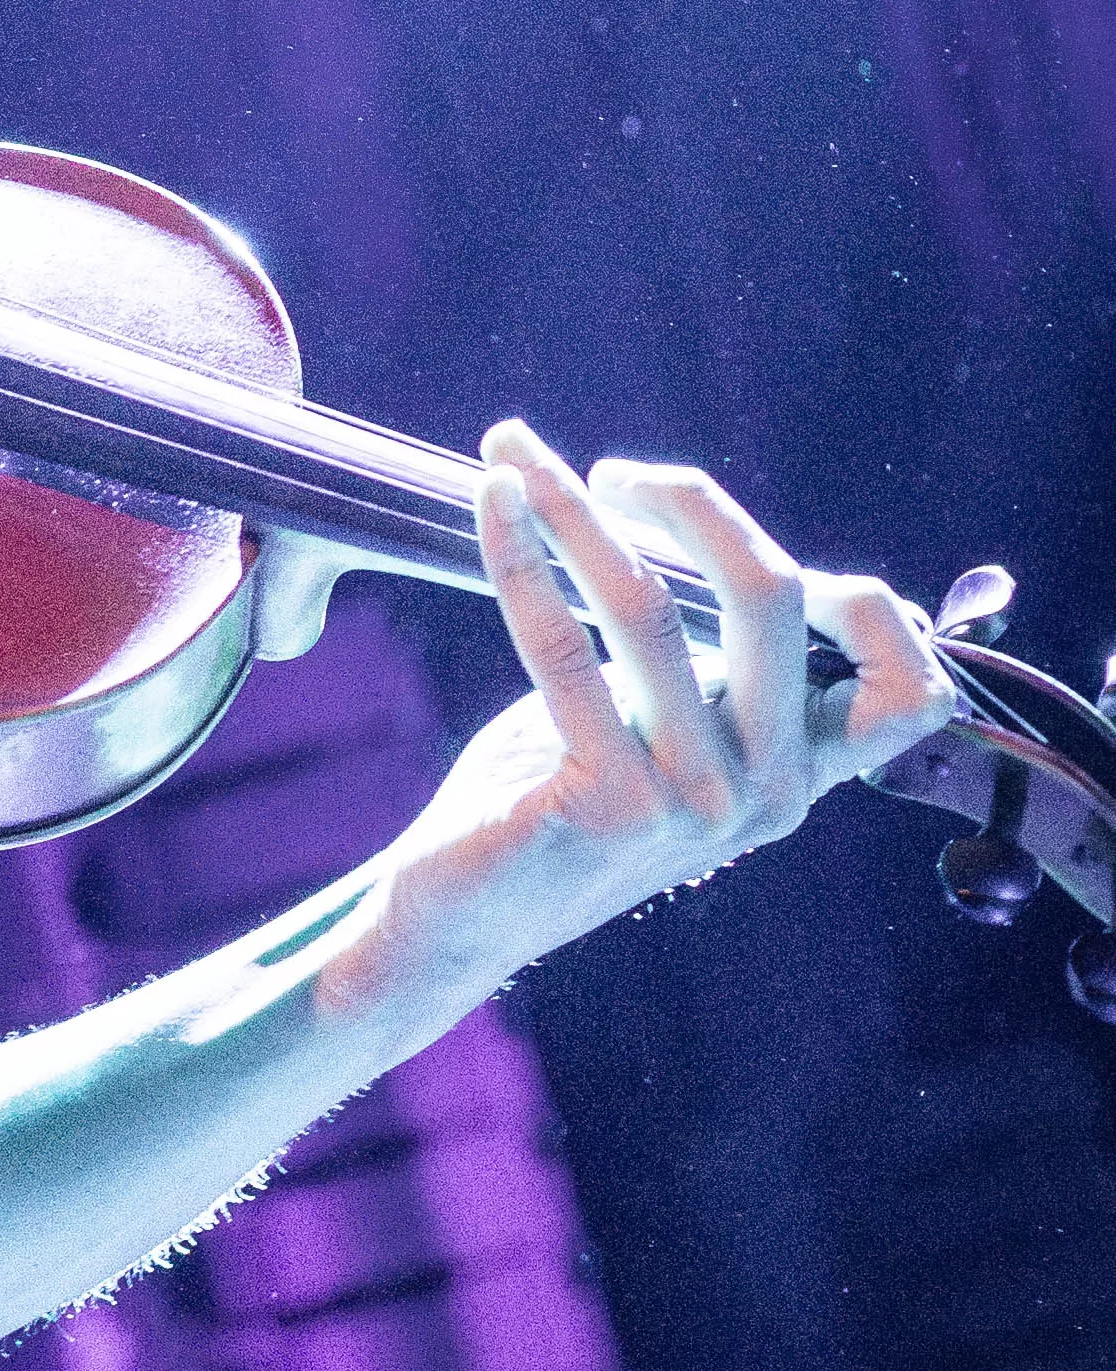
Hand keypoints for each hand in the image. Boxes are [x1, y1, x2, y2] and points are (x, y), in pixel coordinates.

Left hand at [345, 420, 950, 1016]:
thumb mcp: (663, 729)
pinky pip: (564, 642)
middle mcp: (766, 793)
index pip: (908, 687)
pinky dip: (522, 555)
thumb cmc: (558, 795)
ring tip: (512, 455)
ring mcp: (692, 805)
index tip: (753, 554)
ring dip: (575, 509)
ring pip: (654, 605)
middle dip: (693, 502)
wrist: (461, 916)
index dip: (865, 601)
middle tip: (611, 470)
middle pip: (774, 595)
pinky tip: (494, 504)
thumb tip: (707, 527)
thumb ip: (712, 660)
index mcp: (798, 774)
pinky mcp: (607, 808)